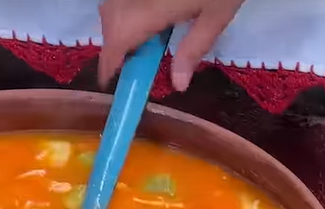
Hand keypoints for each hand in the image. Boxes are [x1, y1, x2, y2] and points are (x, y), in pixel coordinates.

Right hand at [98, 0, 246, 91]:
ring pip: (113, 4)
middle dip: (116, 43)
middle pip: (109, 21)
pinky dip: (127, 6)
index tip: (110, 79)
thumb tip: (178, 85)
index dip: (108, 64)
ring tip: (145, 32)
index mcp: (148, 11)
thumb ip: (193, 49)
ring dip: (120, 22)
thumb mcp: (216, 17)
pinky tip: (150, 8)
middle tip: (136, 56)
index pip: (115, 43)